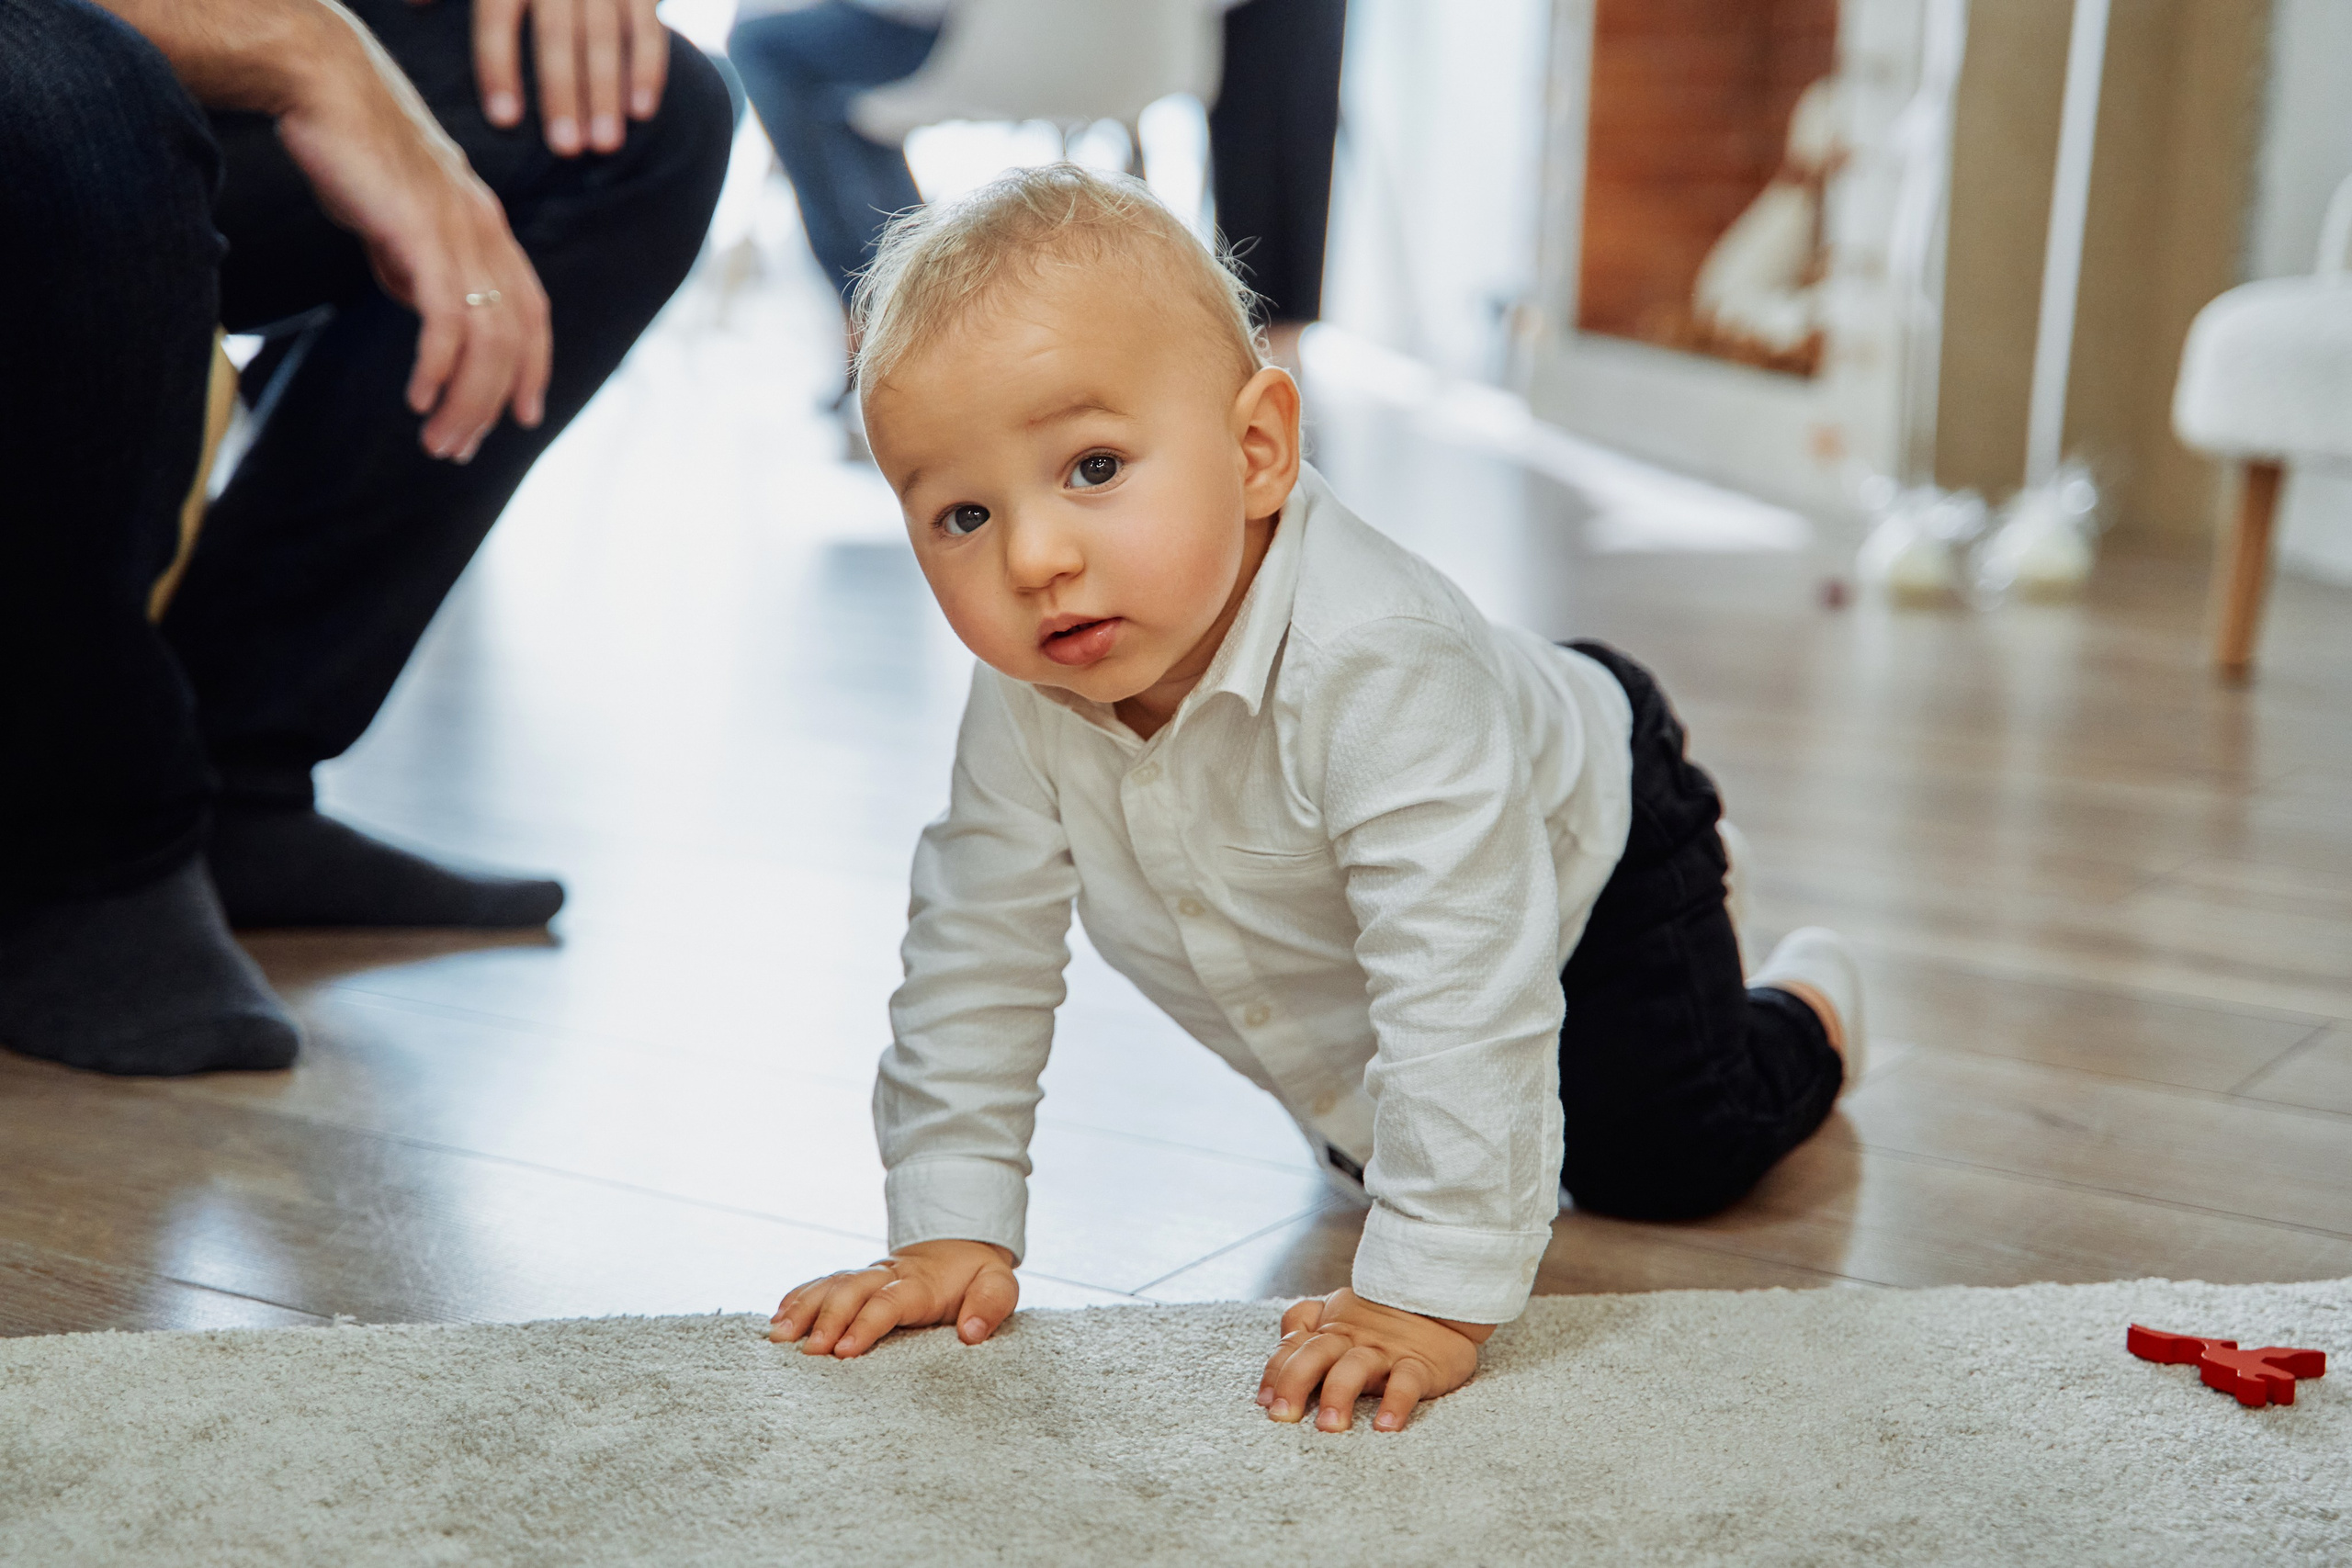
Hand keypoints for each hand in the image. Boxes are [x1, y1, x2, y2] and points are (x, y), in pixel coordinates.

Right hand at [274, 27, 550, 460]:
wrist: (321, 84)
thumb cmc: (352, 146)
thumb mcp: (395, 218)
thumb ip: (414, 262)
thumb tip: (419, 305)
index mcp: (488, 226)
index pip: (532, 310)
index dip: (534, 366)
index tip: (523, 415)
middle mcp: (488, 230)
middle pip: (513, 338)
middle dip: (491, 403)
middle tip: (459, 448)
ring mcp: (461, 231)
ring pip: (486, 339)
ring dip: (464, 400)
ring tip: (438, 440)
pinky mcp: (424, 233)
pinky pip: (447, 318)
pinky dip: (438, 366)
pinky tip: (418, 396)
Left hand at [451, 0, 668, 155]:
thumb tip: (412, 6)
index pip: (498, 19)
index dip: (500, 68)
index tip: (504, 122)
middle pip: (557, 36)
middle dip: (563, 94)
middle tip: (566, 150)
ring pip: (606, 38)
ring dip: (607, 94)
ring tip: (605, 146)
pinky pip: (647, 30)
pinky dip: (648, 70)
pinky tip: (641, 113)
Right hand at [769, 1239, 1019, 1357]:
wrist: (960, 1248)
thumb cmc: (977, 1277)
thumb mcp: (999, 1285)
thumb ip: (990, 1306)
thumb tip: (971, 1333)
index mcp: (920, 1283)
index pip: (889, 1301)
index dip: (866, 1323)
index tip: (845, 1351)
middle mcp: (886, 1276)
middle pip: (850, 1290)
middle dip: (827, 1319)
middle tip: (808, 1354)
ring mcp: (866, 1277)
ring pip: (829, 1285)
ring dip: (802, 1309)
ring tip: (778, 1338)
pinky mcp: (855, 1282)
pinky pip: (820, 1285)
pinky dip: (797, 1299)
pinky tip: (776, 1320)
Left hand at [1257, 1288, 1487, 1433]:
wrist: (1440, 1299)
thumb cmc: (1381, 1316)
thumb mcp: (1338, 1311)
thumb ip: (1306, 1322)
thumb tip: (1279, 1339)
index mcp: (1330, 1328)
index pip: (1293, 1347)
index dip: (1276, 1373)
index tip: (1265, 1403)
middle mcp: (1352, 1339)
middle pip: (1315, 1354)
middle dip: (1295, 1383)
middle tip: (1283, 1417)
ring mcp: (1385, 1351)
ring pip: (1355, 1367)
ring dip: (1338, 1394)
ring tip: (1329, 1426)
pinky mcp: (1419, 1364)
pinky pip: (1406, 1382)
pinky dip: (1395, 1403)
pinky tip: (1385, 1426)